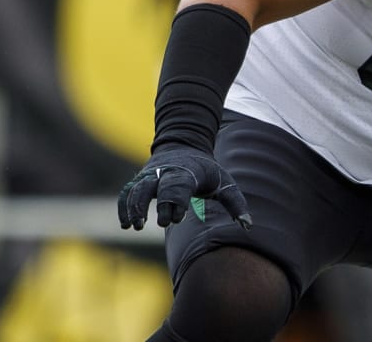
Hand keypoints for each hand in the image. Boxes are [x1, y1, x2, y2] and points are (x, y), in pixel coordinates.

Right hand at [118, 143, 251, 230]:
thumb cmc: (207, 171)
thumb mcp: (225, 181)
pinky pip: (127, 192)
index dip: (176, 202)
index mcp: (187, 172)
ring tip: (135, 227)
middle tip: (157, 225)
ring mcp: (150, 175)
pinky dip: (124, 206)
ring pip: (137, 188)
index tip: (176, 219)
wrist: (184, 146)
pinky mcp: (140, 180)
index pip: (179, 186)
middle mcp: (165, 171)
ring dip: (134, 207)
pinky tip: (126, 224)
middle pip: (155, 185)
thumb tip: (248, 225)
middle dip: (154, 204)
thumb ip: (235, 203)